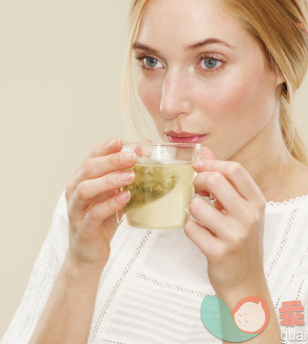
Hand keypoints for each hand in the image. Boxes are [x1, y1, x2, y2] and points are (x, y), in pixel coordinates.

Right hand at [65, 137, 138, 269]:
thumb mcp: (116, 193)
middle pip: (88, 169)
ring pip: (86, 189)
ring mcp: (76, 209)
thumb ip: (127, 173)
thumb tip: (146, 149)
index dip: (104, 148)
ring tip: (131, 176)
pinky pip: (94, 213)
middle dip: (111, 160)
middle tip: (132, 157)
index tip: (120, 140)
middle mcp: (75, 190)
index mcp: (82, 178)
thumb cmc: (103, 219)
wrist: (89, 254)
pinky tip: (126, 197)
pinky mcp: (83, 228)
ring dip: (109, 180)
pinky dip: (110, 203)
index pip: (91, 157)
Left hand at [184, 147, 266, 296]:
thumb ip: (224, 178)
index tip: (199, 167)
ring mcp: (235, 236)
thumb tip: (204, 151)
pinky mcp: (219, 252)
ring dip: (192, 209)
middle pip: (215, 180)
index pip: (234, 169)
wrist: (246, 281)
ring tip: (201, 217)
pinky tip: (200, 235)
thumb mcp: (241, 208)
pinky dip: (190, 229)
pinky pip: (191, 228)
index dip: (212, 163)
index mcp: (257, 202)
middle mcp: (250, 217)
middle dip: (198, 182)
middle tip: (197, 191)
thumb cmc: (241, 240)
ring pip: (197, 206)